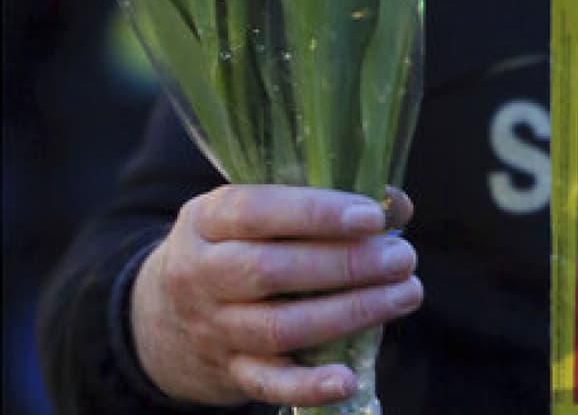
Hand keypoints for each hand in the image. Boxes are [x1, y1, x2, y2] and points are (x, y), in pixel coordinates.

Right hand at [130, 184, 421, 405]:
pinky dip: (308, 385)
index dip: (315, 213)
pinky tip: (348, 379)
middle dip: (345, 264)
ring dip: (349, 313)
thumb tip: (396, 205)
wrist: (162, 317)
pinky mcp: (230, 371)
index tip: (372, 217)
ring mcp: (214, 327)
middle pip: (270, 271)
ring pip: (278, 327)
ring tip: (405, 295)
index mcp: (207, 219)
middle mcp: (201, 273)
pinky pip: (268, 384)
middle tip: (402, 258)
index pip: (256, 211)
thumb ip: (322, 201)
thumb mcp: (257, 212)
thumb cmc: (236, 246)